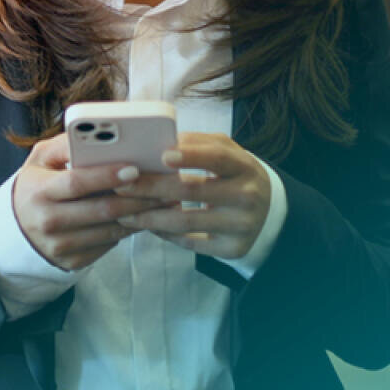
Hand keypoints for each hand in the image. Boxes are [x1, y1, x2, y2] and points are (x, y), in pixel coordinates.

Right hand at [11, 134, 167, 270]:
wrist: (16, 228)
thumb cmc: (36, 184)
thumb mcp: (41, 159)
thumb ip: (66, 144)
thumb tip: (97, 133)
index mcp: (39, 191)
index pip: (77, 183)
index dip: (107, 176)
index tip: (135, 168)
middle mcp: (47, 222)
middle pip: (101, 210)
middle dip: (137, 198)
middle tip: (165, 186)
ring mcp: (59, 246)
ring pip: (110, 230)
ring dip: (140, 216)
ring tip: (163, 200)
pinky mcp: (71, 262)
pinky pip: (108, 244)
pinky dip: (128, 230)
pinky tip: (143, 216)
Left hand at [113, 132, 271, 259]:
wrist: (268, 213)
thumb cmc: (236, 175)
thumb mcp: (227, 153)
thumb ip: (197, 143)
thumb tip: (160, 141)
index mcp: (244, 166)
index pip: (218, 158)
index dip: (190, 155)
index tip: (162, 156)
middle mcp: (246, 196)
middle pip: (193, 190)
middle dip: (152, 187)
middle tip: (121, 185)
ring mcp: (240, 225)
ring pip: (186, 221)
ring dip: (149, 216)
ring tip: (123, 212)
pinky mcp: (232, 249)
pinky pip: (190, 242)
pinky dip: (164, 233)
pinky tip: (146, 225)